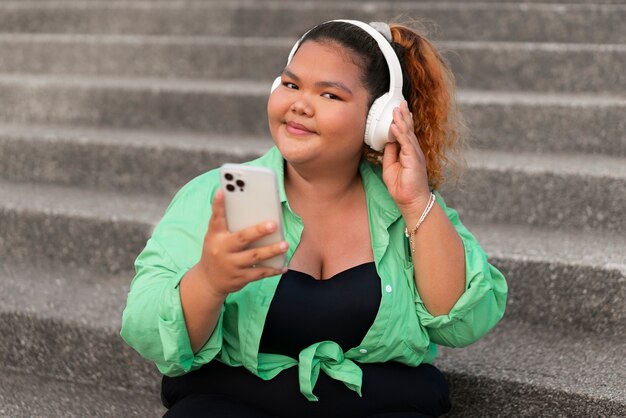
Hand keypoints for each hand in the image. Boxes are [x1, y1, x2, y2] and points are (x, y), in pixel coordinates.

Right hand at [197, 190, 288, 296]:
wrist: (208, 281)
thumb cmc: (216, 251)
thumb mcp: (214, 236)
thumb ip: (224, 221)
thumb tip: (232, 198)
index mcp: (216, 236)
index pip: (216, 218)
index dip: (218, 205)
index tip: (222, 191)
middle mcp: (222, 250)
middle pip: (242, 238)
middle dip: (258, 231)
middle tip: (273, 224)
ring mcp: (232, 265)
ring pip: (254, 256)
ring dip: (271, 251)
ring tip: (285, 245)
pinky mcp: (240, 278)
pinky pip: (259, 273)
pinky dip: (272, 270)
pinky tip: (283, 266)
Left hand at [382, 100, 430, 216]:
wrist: (411, 201)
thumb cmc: (402, 188)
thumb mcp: (390, 167)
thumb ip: (390, 153)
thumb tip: (388, 141)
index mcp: (409, 152)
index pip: (405, 133)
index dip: (402, 121)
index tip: (397, 110)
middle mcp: (414, 151)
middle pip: (408, 129)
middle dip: (404, 115)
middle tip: (400, 102)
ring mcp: (415, 155)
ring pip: (408, 133)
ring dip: (401, 120)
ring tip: (396, 109)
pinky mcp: (414, 160)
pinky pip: (406, 143)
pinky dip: (400, 133)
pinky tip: (395, 125)